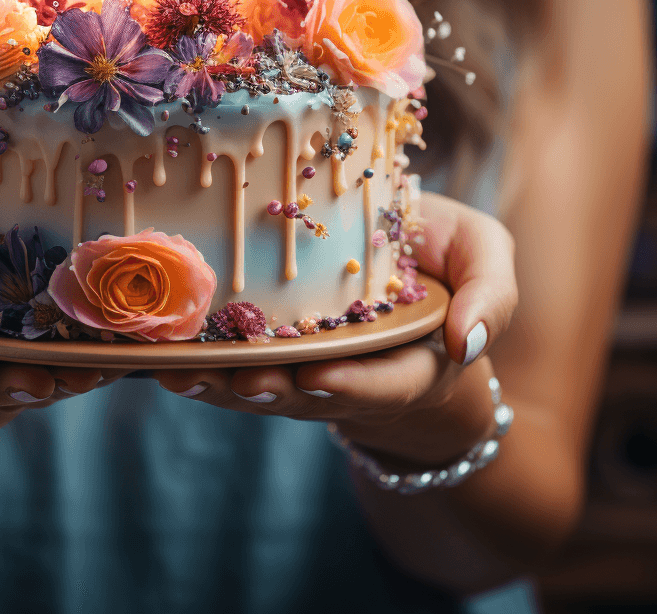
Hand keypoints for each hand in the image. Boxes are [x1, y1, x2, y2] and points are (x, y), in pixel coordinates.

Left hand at [155, 192, 516, 465]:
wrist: (411, 274)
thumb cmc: (449, 269)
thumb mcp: (486, 264)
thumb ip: (491, 298)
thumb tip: (464, 344)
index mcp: (411, 357)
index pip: (386, 382)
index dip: (353, 384)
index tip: (317, 378)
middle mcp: (354, 371)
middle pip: (309, 393)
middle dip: (270, 389)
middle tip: (233, 379)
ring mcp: (309, 364)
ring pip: (264, 384)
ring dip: (220, 384)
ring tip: (180, 371)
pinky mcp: (275, 348)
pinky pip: (237, 362)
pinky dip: (203, 363)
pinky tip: (165, 354)